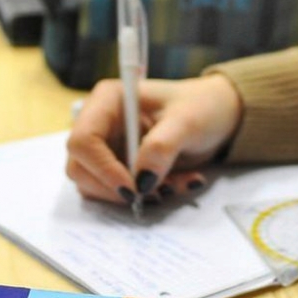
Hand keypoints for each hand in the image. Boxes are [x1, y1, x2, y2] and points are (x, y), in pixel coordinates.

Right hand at [65, 75, 244, 204]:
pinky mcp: (116, 167)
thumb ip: (162, 147)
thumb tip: (141, 180)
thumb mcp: (188, 122)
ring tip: (174, 185)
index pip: (82, 140)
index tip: (133, 188)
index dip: (102, 169)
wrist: (217, 116)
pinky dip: (144, 196)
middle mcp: (99, 124)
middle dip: (117, 188)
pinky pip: (116, 192)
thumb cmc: (201, 107)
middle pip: (80, 168)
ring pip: (95, 186)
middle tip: (158, 192)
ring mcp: (105, 147)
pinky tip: (173, 185)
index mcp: (107, 101)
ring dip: (134, 195)